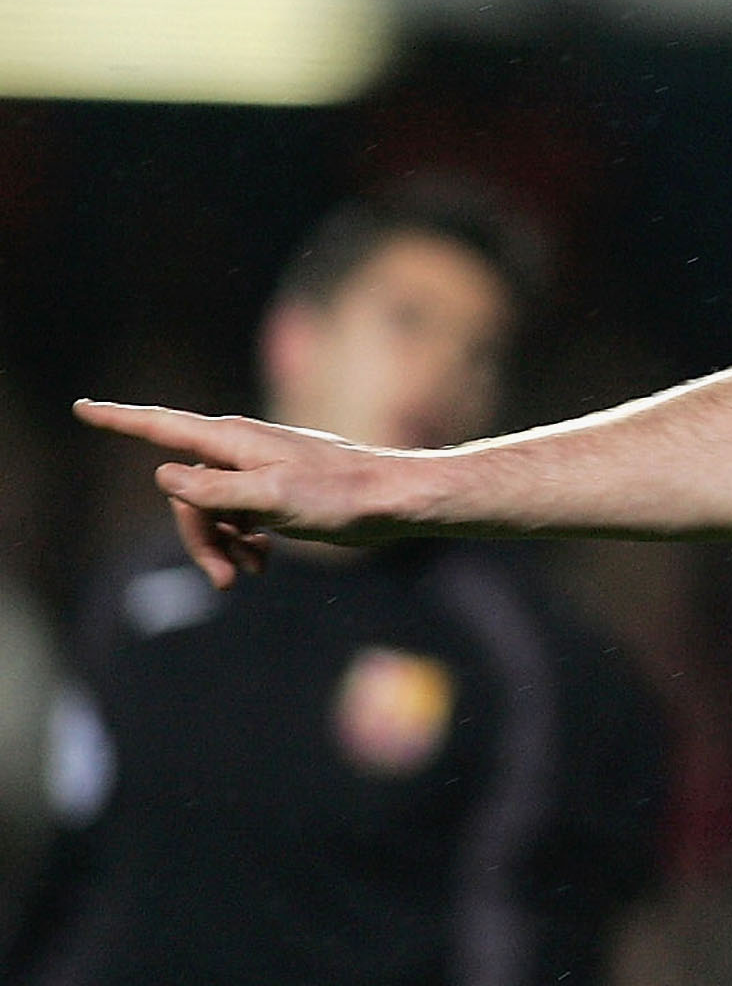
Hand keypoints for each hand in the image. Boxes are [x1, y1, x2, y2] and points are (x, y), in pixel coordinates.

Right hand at [72, 400, 413, 588]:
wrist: (395, 501)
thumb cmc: (340, 496)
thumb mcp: (272, 497)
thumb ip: (215, 489)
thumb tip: (163, 472)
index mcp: (232, 441)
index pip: (161, 427)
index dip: (118, 420)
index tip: (81, 407)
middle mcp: (239, 449)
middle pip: (184, 492)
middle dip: (196, 536)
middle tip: (225, 578)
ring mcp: (257, 469)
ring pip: (209, 510)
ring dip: (220, 545)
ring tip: (249, 572)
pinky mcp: (275, 490)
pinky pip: (236, 517)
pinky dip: (240, 542)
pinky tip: (261, 561)